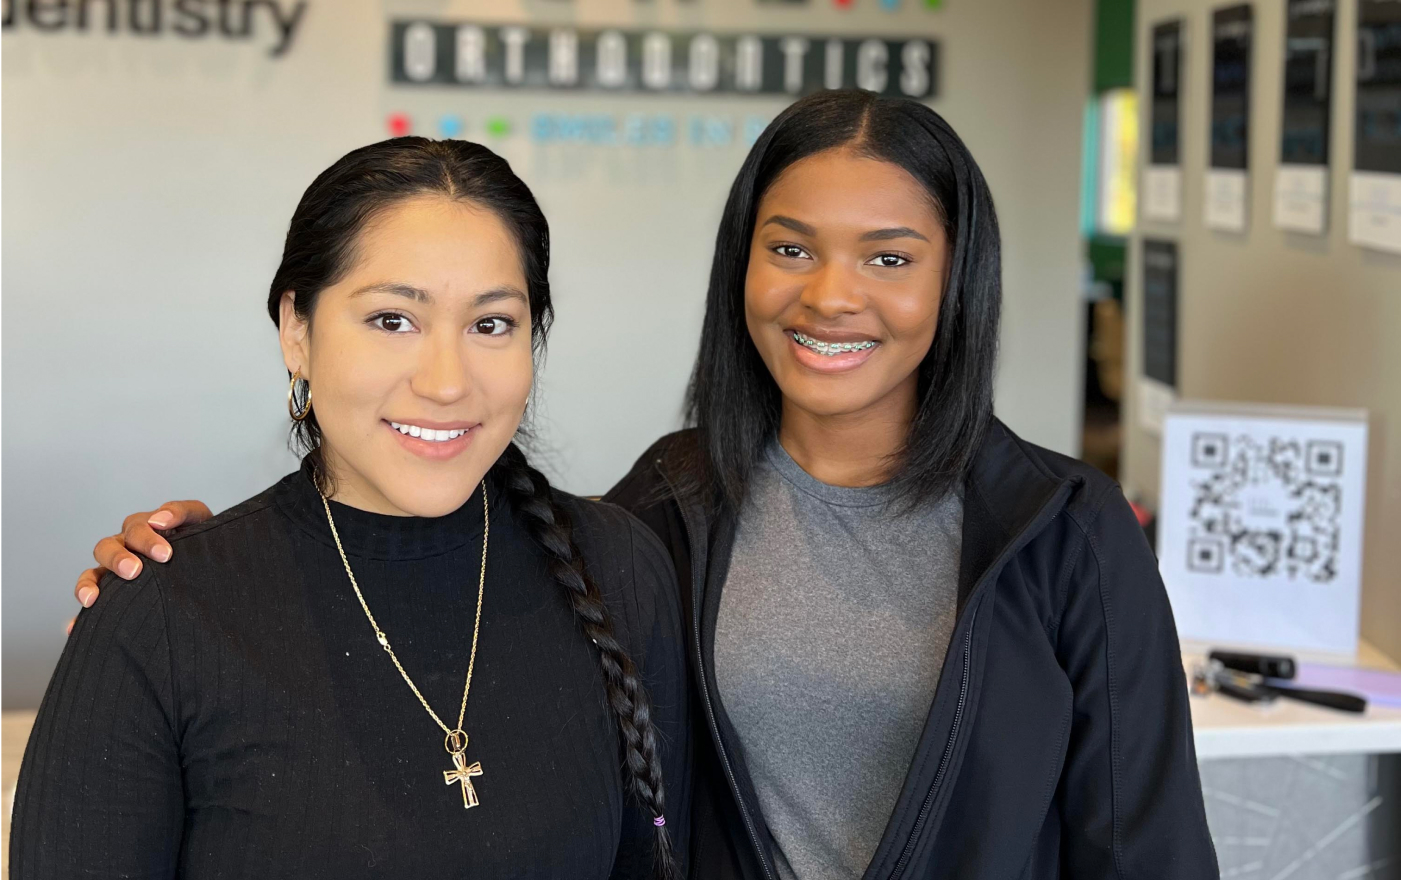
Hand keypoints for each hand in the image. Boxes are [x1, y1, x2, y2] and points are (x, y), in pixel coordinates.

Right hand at [70, 501, 213, 626]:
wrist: (210, 567)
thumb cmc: (201, 541)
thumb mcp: (199, 520)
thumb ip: (181, 512)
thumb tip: (159, 519)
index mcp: (144, 529)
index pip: (135, 527)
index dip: (146, 539)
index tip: (165, 554)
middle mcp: (125, 548)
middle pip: (108, 546)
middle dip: (118, 558)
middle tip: (135, 571)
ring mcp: (116, 571)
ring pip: (93, 573)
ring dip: (89, 584)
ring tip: (92, 599)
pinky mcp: (113, 594)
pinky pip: (91, 602)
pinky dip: (79, 614)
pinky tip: (75, 627)